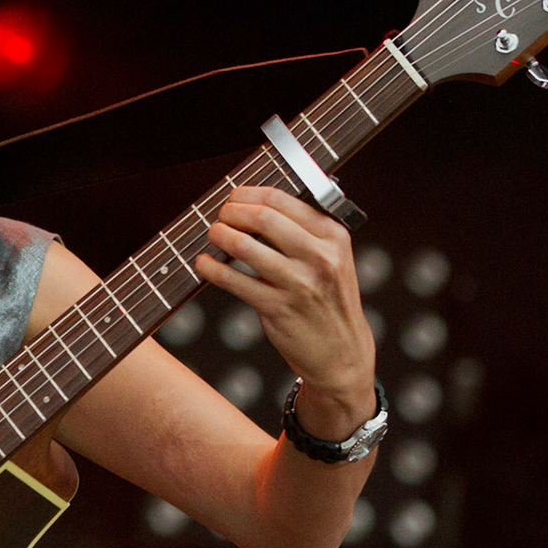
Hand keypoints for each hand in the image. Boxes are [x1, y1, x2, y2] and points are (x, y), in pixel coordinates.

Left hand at [193, 185, 376, 435]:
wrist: (342, 353)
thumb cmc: (329, 302)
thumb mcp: (332, 260)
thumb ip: (302, 233)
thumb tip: (253, 208)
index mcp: (333, 236)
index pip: (283, 201)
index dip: (249, 194)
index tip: (234, 197)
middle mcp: (319, 257)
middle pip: (263, 218)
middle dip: (232, 212)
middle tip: (220, 216)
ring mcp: (299, 284)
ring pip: (245, 247)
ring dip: (220, 235)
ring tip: (213, 235)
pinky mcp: (278, 308)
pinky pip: (235, 282)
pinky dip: (213, 269)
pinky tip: (204, 263)